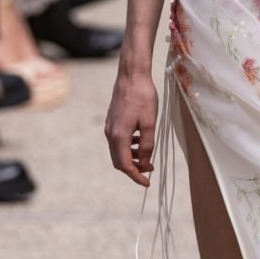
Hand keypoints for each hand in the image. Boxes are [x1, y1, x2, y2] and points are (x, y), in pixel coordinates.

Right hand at [105, 68, 157, 187]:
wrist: (131, 75)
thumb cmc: (143, 97)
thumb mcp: (149, 123)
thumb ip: (147, 145)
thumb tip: (146, 163)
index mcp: (119, 136)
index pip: (125, 165)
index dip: (136, 176)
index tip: (147, 183)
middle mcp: (110, 134)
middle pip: (119, 161)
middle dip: (133, 169)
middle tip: (149, 170)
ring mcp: (109, 127)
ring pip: (118, 151)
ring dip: (132, 158)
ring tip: (148, 156)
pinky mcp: (112, 121)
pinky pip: (118, 141)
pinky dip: (129, 147)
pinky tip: (140, 142)